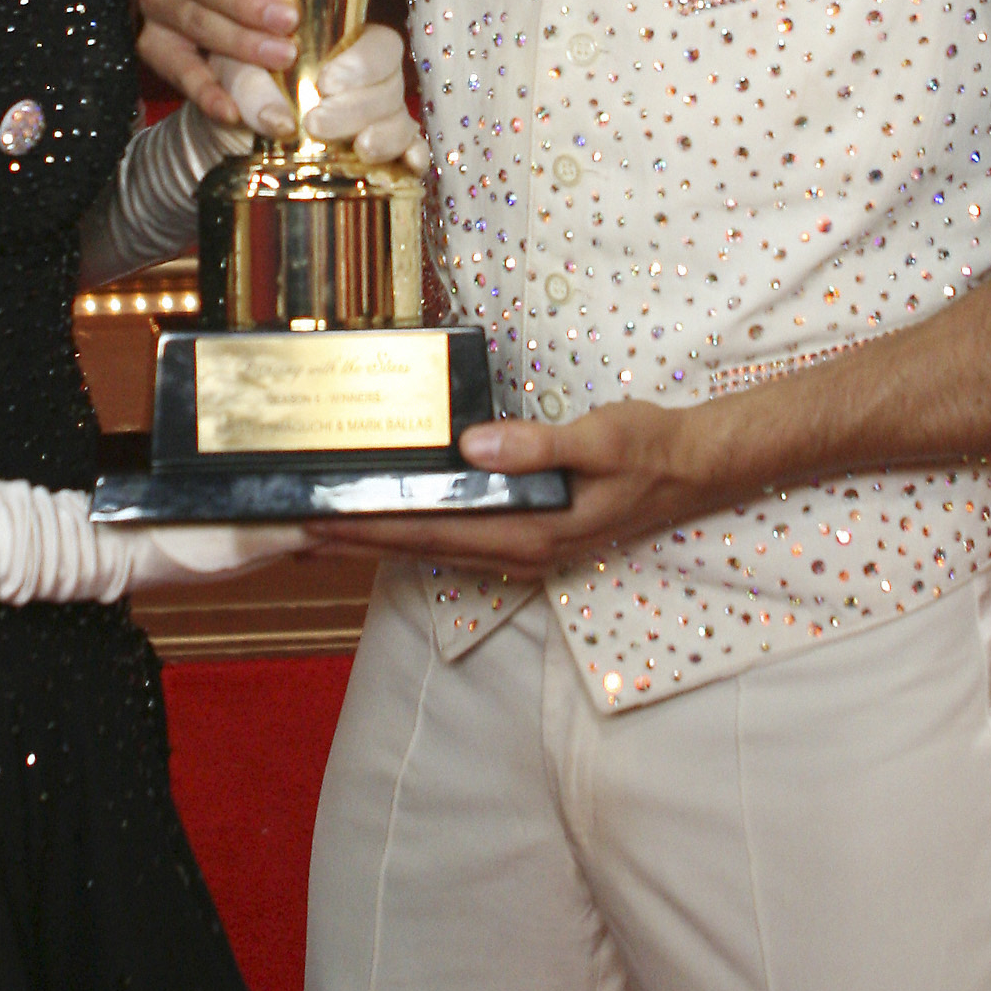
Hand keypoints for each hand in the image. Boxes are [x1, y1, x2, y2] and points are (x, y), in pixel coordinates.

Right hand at [138, 0, 433, 127]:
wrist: (250, 17)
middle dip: (243, 0)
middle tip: (290, 19)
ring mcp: (158, 1)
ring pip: (185, 19)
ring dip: (233, 42)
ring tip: (280, 57)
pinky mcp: (155, 44)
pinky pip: (168, 65)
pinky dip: (201, 87)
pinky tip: (233, 107)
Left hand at [221, 23, 427, 171]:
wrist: (232, 136)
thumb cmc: (240, 89)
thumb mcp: (235, 76)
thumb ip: (251, 87)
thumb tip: (280, 122)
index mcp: (343, 46)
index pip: (379, 45)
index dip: (362, 64)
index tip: (326, 83)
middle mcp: (370, 81)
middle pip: (390, 87)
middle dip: (357, 108)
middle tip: (317, 124)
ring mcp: (379, 118)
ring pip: (400, 121)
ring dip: (385, 136)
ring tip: (361, 149)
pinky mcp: (381, 154)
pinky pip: (410, 151)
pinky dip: (413, 157)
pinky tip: (409, 164)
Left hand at [307, 400, 727, 569]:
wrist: (695, 469)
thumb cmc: (649, 450)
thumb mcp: (601, 439)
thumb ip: (538, 446)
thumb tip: (473, 446)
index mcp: (530, 534)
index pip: (433, 532)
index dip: (372, 526)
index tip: (320, 521)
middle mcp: (519, 551)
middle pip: (421, 549)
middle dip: (357, 542)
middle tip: (295, 532)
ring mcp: (522, 548)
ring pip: (434, 548)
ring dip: (378, 541)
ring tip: (324, 534)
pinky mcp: (526, 535)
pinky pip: (455, 538)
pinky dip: (413, 532)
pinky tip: (390, 524)